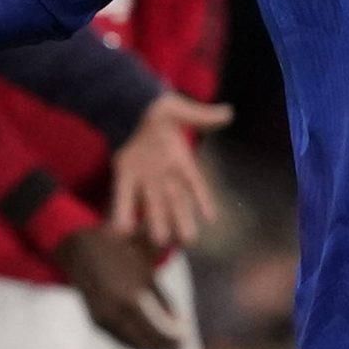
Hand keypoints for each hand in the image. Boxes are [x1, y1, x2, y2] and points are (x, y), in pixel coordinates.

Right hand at [56, 227, 183, 348]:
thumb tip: (179, 324)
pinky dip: (134, 342)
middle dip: (162, 348)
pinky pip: (119, 338)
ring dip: (149, 347)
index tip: (185, 344)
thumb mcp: (147, 273)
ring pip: (131, 343)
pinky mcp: (95, 320)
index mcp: (131, 300)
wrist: (83, 249)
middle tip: (178, 348)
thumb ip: (163, 300)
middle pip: (144, 342)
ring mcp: (102, 318)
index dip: (172, 343)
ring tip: (166, 345)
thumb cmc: (122, 255)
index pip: (157, 333)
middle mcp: (114, 313)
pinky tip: (146, 339)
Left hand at [108, 92, 232, 249]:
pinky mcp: (124, 177)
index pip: (196, 184)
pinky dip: (123, 214)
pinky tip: (120, 231)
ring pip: (153, 207)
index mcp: (181, 162)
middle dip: (183, 221)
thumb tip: (227, 112)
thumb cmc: (158, 110)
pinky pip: (124, 199)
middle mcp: (165, 176)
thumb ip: (201, 116)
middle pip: (177, 204)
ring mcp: (145, 180)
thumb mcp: (179, 110)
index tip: (211, 217)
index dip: (204, 200)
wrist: (131, 108)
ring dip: (156, 223)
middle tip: (189, 240)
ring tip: (159, 240)